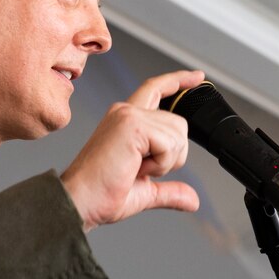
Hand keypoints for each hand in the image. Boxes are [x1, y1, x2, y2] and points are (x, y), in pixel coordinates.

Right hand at [61, 70, 204, 231]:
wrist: (80, 202)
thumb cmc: (101, 195)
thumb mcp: (145, 191)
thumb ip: (170, 191)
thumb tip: (193, 200)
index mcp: (125, 121)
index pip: (155, 89)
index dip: (179, 80)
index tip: (198, 76)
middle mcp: (126, 112)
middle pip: (178, 122)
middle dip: (173, 155)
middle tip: (141, 169)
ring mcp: (128, 115)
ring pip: (178, 134)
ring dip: (165, 162)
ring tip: (135, 169)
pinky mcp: (132, 125)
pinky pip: (170, 143)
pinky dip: (161, 164)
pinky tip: (136, 168)